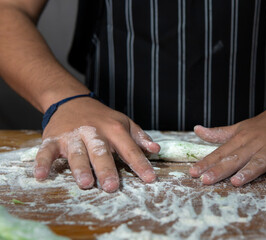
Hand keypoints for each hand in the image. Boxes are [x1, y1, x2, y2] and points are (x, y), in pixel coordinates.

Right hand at [34, 97, 159, 191]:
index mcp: (114, 129)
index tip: (149, 179)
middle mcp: (93, 132)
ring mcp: (72, 136)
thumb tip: (156, 150)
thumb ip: (139, 137)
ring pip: (77, 153)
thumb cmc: (102, 118)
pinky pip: (46, 151)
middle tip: (111, 187)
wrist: (71, 101)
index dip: (140, 164)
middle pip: (101, 152)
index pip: (129, 149)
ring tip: (85, 183)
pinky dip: (43, 163)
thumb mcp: (123, 123)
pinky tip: (42, 176)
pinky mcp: (53, 139)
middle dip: (106, 169)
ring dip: (80, 168)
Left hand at [189, 107, 265, 185]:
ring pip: (258, 161)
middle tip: (206, 180)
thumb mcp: (238, 128)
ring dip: (247, 171)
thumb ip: (218, 133)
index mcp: (240, 139)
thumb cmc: (261, 126)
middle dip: (220, 170)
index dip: (206, 163)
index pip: (220, 152)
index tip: (194, 172)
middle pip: (235, 158)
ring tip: (235, 181)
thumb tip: (196, 130)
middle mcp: (253, 143)